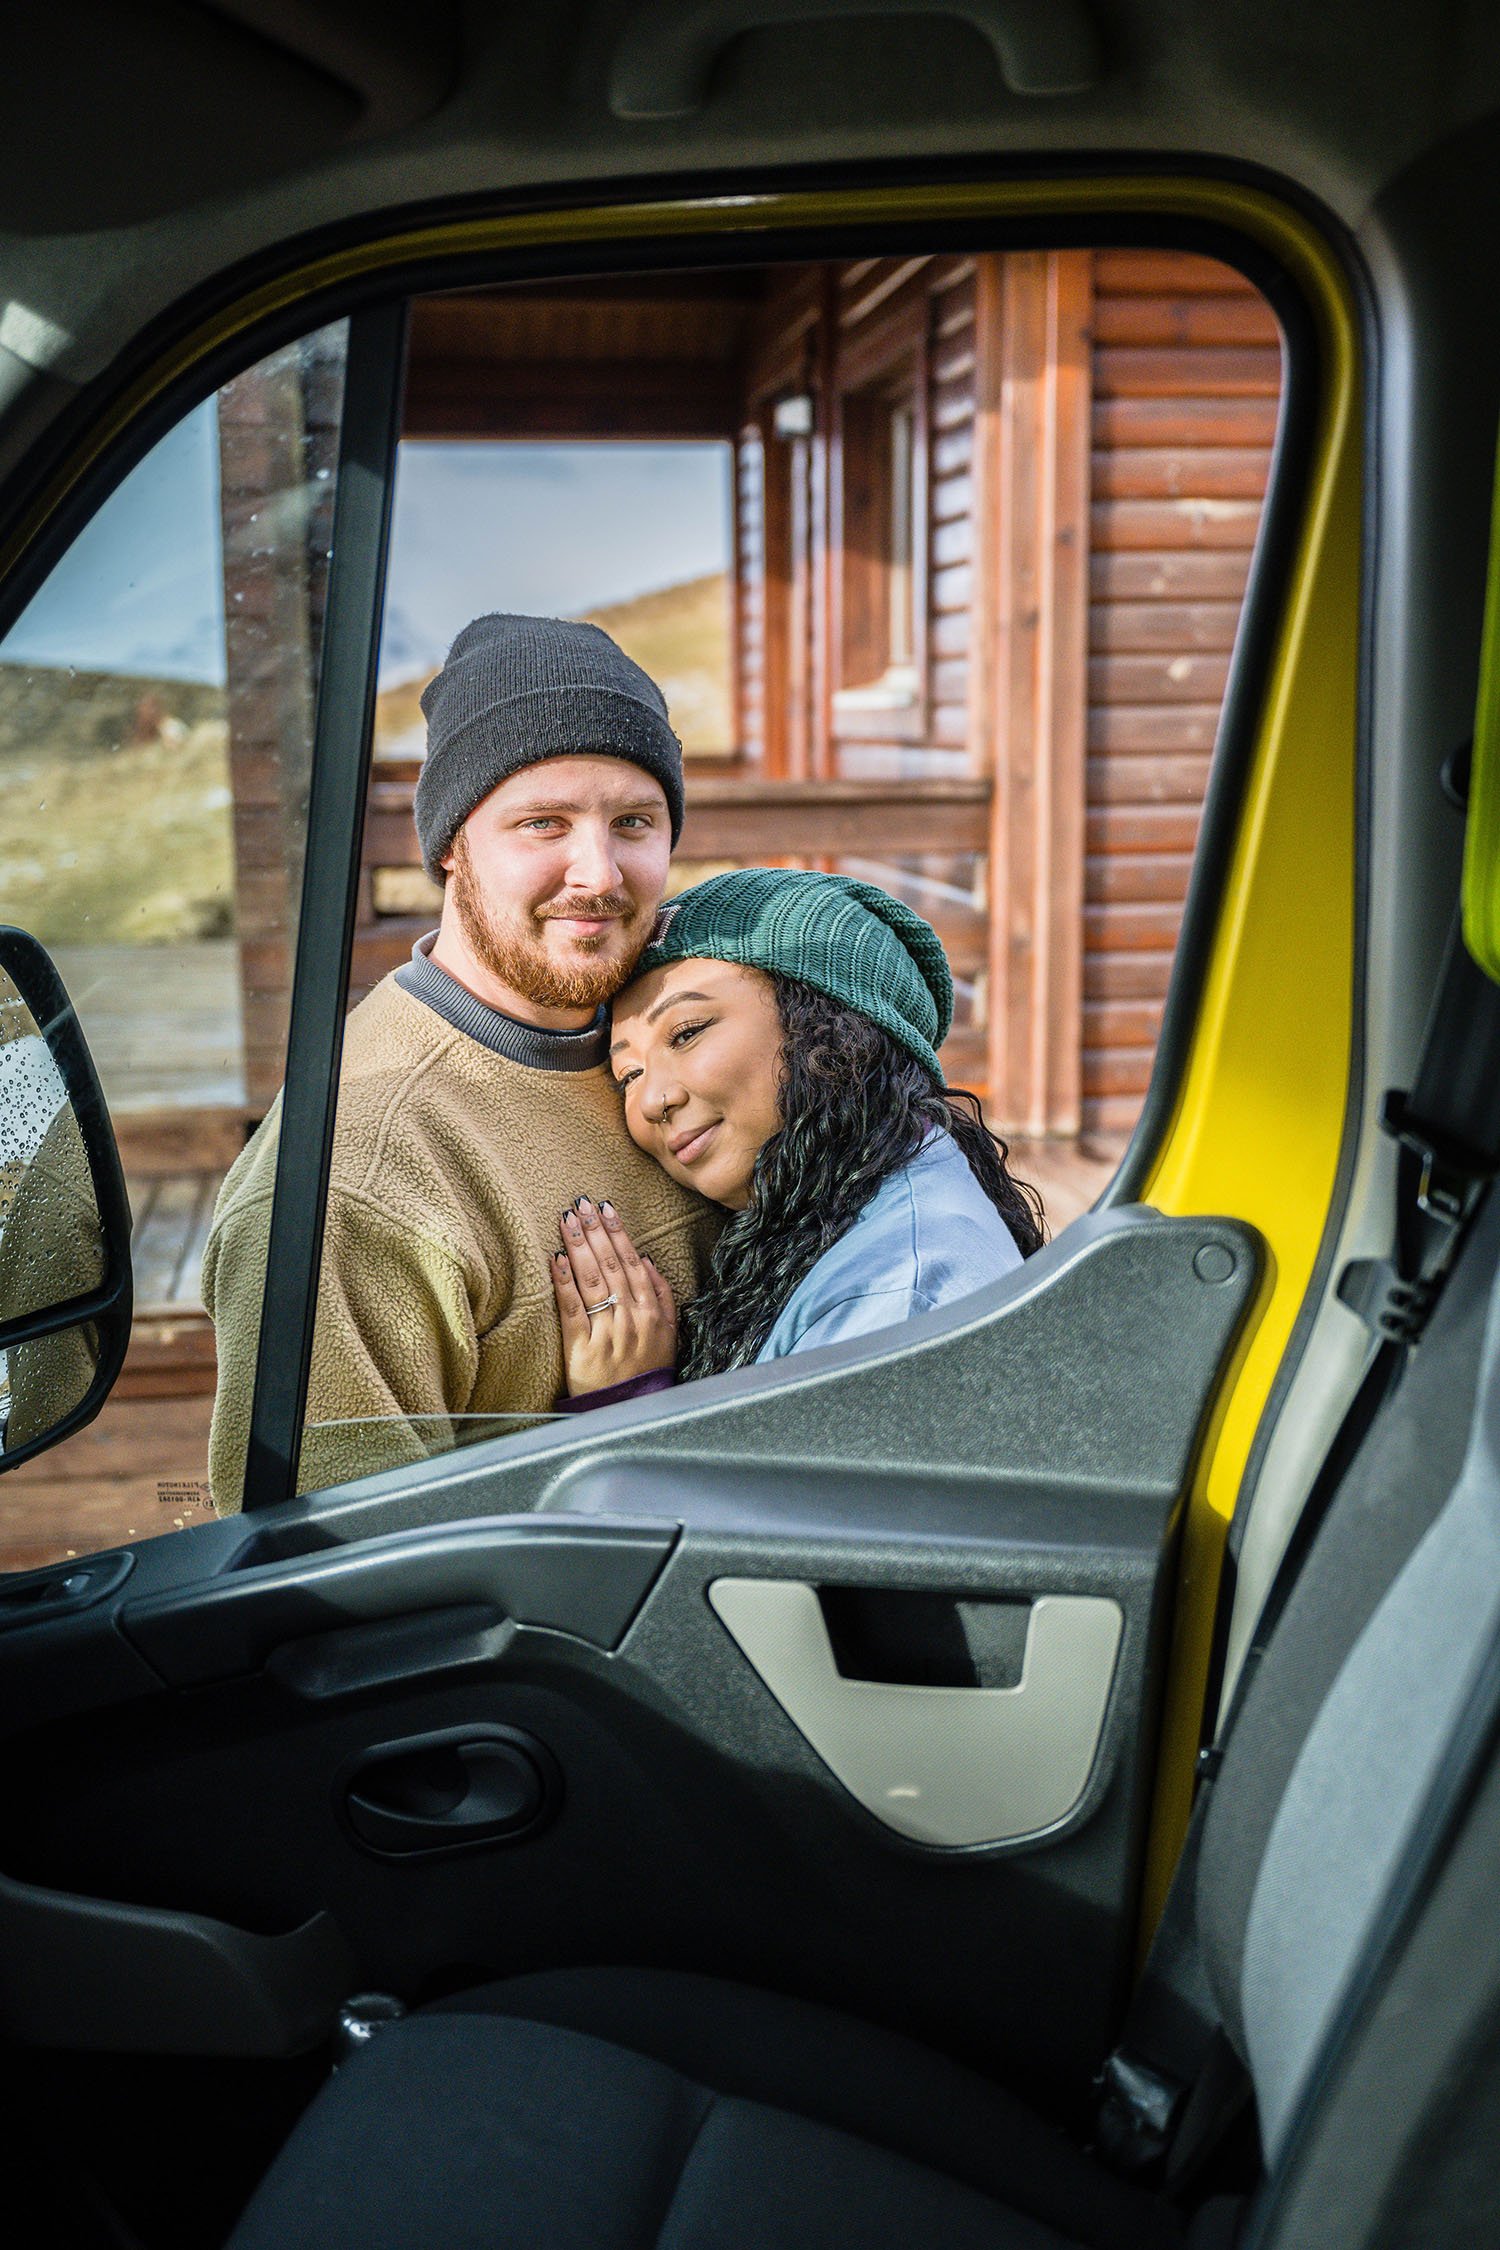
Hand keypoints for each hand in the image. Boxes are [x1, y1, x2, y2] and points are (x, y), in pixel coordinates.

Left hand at [551, 1197, 677, 1396]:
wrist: (630, 1412)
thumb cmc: (647, 1372)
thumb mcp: (669, 1334)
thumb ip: (663, 1296)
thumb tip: (648, 1261)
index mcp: (651, 1311)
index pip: (632, 1262)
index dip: (617, 1233)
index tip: (605, 1208)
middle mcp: (630, 1317)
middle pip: (610, 1264)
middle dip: (594, 1230)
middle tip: (580, 1204)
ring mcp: (606, 1332)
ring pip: (592, 1280)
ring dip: (578, 1246)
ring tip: (567, 1221)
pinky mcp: (582, 1348)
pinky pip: (572, 1309)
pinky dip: (563, 1282)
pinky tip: (555, 1259)